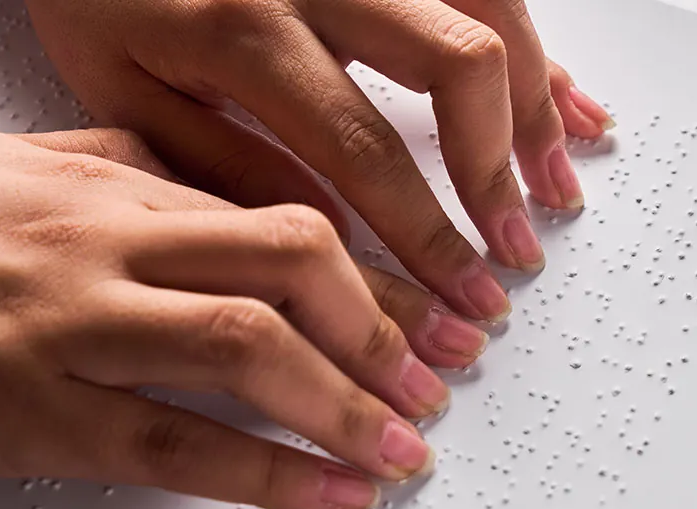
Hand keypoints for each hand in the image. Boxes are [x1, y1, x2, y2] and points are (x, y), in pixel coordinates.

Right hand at [0, 129, 486, 508]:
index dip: (371, 271)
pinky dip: (270, 476)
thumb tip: (213, 185)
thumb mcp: (19, 170)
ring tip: (407, 444)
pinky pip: (179, 449)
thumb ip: (124, 170)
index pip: (281, 216)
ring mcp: (73, 332)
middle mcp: (105, 248)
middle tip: (441, 374)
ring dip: (346, 403)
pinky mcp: (40, 420)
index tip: (428, 308)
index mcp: (110, 185)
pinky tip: (331, 496)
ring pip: (246, 351)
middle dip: (380, 325)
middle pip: (286, 265)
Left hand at [23, 0, 615, 323]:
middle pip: (460, 66)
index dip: (428, 231)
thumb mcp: (128, 95)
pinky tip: (568, 98)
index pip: (367, 149)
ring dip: (539, 108)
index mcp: (250, 29)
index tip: (461, 292)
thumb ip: (226, 165)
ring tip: (559, 186)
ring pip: (492, 13)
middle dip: (499, 173)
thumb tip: (332, 237)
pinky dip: (536, 47)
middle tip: (515, 251)